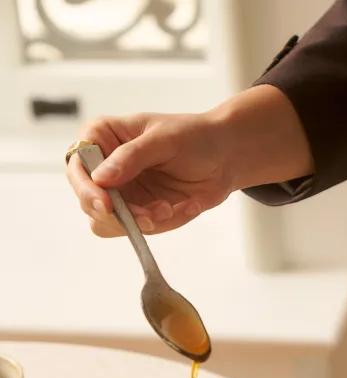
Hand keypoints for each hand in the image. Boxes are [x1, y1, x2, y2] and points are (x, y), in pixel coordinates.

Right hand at [67, 111, 232, 236]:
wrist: (225, 157)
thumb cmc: (193, 136)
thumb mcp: (164, 140)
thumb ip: (132, 157)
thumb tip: (101, 178)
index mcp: (102, 138)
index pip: (78, 167)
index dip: (87, 189)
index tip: (107, 205)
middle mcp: (105, 168)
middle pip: (89, 203)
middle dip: (119, 215)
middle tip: (151, 217)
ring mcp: (122, 194)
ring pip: (110, 224)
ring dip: (142, 223)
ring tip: (170, 209)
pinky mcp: (140, 213)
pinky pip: (141, 230)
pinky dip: (163, 224)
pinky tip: (185, 206)